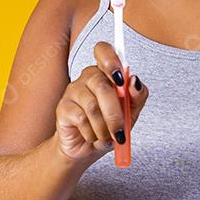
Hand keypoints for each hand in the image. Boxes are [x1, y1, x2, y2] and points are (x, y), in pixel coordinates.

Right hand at [54, 41, 148, 163]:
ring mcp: (73, 90)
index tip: (121, 80)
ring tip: (106, 138)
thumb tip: (134, 81)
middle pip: (102, 86)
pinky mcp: (63, 107)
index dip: (111, 61)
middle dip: (115, 114)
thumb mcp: (131, 113)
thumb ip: (137, 96)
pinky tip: (93, 136)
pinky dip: (92, 133)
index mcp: (106, 72)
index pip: (103, 50)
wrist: (88, 149)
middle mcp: (88, 76)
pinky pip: (81, 118)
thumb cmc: (110, 126)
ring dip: (104, 128)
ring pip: (92, 106)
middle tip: (121, 133)